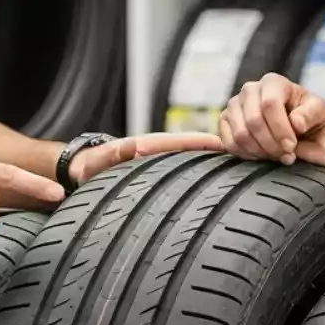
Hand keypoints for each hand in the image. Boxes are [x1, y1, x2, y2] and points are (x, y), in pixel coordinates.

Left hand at [67, 132, 226, 185]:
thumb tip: (133, 146)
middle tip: (245, 152)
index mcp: (147, 147)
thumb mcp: (97, 161)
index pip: (181, 143)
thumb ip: (111, 154)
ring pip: (188, 160)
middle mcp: (156, 152)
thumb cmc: (88, 167)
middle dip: (215, 151)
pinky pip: (181, 170)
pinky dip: (196, 171)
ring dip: (208, 162)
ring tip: (235, 167)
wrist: (80, 171)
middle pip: (191, 150)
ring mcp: (158, 162)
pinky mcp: (156, 171)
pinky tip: (210, 181)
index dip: (203, 143)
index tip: (226, 143)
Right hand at [218, 73, 324, 163]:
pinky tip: (262, 156)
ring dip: (260, 151)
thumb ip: (310, 115)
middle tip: (286, 157)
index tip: (291, 147)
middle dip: (271, 144)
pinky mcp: (225, 121)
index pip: (269, 104)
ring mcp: (234, 105)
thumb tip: (296, 123)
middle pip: (253, 121)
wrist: (295, 125)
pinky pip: (228, 142)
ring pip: (240, 134)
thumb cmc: (307, 116)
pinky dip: (245, 154)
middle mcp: (249, 89)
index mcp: (272, 82)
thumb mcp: (318, 112)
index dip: (280, 129)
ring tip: (276, 157)